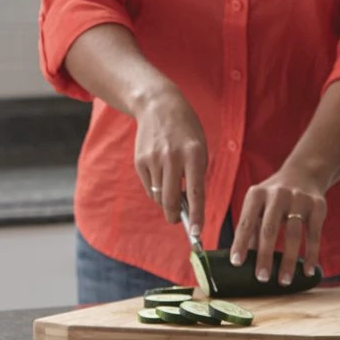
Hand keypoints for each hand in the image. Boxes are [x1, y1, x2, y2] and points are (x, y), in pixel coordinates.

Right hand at [133, 86, 207, 234]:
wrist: (158, 105)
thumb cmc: (185, 130)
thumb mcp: (199, 147)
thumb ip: (196, 174)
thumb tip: (189, 206)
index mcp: (194, 154)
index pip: (196, 192)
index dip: (197, 216)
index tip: (198, 234)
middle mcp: (172, 157)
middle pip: (170, 200)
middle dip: (174, 216)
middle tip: (178, 219)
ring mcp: (154, 159)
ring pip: (158, 195)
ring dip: (165, 199)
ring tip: (171, 186)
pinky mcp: (140, 161)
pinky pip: (148, 186)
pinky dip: (155, 187)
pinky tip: (160, 172)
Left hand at [229, 168, 326, 283]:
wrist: (304, 173)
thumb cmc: (274, 198)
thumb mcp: (259, 205)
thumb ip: (252, 229)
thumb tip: (242, 261)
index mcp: (256, 194)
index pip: (246, 221)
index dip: (240, 243)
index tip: (236, 263)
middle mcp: (277, 194)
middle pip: (269, 229)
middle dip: (265, 255)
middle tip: (261, 278)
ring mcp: (298, 198)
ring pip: (293, 233)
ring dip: (289, 260)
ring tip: (284, 281)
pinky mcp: (317, 205)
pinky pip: (314, 234)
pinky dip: (311, 254)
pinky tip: (307, 271)